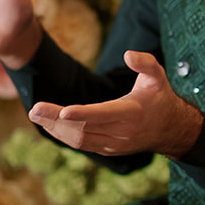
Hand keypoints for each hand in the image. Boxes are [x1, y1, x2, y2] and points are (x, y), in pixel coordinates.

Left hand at [29, 50, 202, 158]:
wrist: (170, 130)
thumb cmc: (159, 98)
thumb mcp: (158, 77)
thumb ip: (145, 63)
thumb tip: (128, 54)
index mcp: (132, 113)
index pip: (103, 114)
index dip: (82, 114)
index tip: (63, 111)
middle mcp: (122, 132)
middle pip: (84, 129)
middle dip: (56, 120)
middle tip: (34, 109)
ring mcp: (113, 144)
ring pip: (79, 140)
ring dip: (55, 128)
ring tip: (36, 114)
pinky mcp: (107, 150)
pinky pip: (82, 144)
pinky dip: (64, 135)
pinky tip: (49, 123)